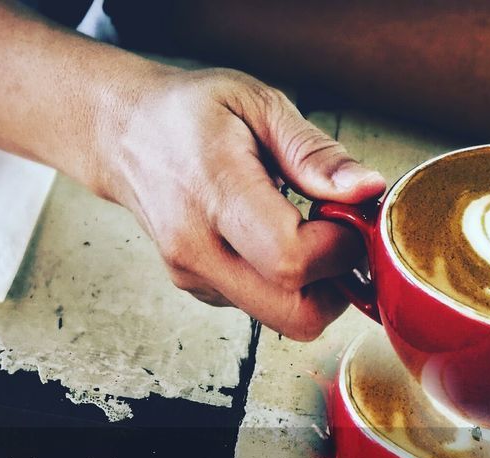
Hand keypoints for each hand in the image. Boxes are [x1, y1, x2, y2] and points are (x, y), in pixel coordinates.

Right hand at [97, 67, 385, 340]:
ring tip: (303, 227)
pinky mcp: (200, 291)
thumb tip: (366, 190)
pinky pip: (263, 308)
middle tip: (336, 233)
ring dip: (313, 286)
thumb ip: (314, 153)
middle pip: (295, 313)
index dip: (339, 247)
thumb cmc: (189, 114)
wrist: (124, 135)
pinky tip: (273, 237)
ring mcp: (195, 277)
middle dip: (336, 284)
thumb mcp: (259, 105)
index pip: (291, 260)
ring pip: (284, 319)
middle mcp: (196, 249)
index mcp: (212, 194)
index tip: (348, 213)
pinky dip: (285, 283)